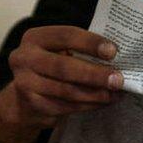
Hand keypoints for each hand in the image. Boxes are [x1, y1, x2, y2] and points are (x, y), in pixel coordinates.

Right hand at [0, 26, 121, 142]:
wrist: (24, 96)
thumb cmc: (52, 65)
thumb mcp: (60, 50)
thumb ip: (81, 50)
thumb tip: (118, 58)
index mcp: (35, 38)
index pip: (66, 36)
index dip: (90, 43)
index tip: (113, 51)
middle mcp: (24, 58)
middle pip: (64, 67)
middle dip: (95, 74)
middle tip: (118, 79)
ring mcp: (25, 83)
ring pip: (66, 90)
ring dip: (95, 93)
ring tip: (116, 93)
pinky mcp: (32, 104)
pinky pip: (65, 106)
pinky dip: (88, 105)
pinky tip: (103, 102)